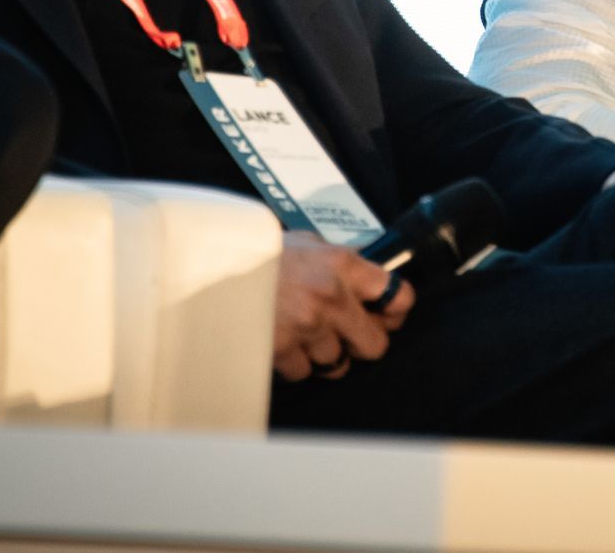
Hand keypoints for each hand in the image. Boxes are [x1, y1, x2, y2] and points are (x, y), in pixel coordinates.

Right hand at [271, 230, 415, 381]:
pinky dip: (296, 363)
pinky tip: (286, 342)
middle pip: (375, 344)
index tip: (389, 314)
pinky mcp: (281, 348)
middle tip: (350, 335)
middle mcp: (331, 297)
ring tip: (309, 336)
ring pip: (337, 363)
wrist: (214, 262)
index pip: (399, 296)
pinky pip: (304, 372)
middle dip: (364, 343)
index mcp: (343, 264)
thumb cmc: (261, 249)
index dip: (397, 310)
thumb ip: (341, 262)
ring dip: (325, 354)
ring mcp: (307, 326)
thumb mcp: (309, 242)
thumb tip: (366, 281)